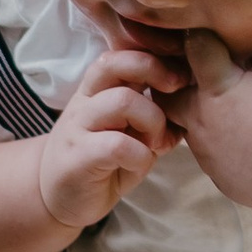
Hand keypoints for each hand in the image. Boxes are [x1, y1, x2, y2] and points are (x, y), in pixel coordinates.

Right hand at [34, 46, 178, 232]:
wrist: (59, 198)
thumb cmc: (102, 163)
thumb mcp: (131, 134)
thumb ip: (153, 117)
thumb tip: (191, 107)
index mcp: (98, 89)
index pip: (121, 53)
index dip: (155, 56)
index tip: (181, 77)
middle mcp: (85, 101)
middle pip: (117, 64)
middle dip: (156, 73)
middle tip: (176, 97)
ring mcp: (78, 127)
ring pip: (122, 101)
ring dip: (152, 121)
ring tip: (155, 142)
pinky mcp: (77, 157)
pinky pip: (117, 145)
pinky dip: (140, 155)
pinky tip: (140, 163)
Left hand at [172, 29, 251, 218]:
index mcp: (216, 85)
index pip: (193, 48)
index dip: (201, 42)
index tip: (212, 44)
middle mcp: (199, 116)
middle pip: (168, 94)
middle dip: (180, 87)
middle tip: (206, 85)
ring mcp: (203, 148)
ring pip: (185, 127)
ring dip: (199, 119)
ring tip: (229, 119)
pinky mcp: (213, 174)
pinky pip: (205, 154)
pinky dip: (216, 147)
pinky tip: (241, 146)